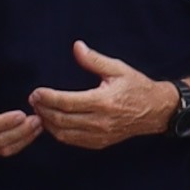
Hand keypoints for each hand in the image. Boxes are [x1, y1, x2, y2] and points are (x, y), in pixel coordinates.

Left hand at [26, 50, 181, 147]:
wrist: (157, 111)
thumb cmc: (136, 87)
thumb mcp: (117, 68)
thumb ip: (94, 60)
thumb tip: (76, 47)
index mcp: (103, 101)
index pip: (67, 103)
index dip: (48, 98)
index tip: (36, 92)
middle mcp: (100, 121)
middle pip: (61, 120)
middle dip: (43, 110)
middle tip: (33, 100)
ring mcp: (100, 135)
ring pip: (64, 134)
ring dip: (48, 123)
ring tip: (40, 110)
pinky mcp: (100, 143)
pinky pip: (73, 141)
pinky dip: (58, 133)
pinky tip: (52, 122)